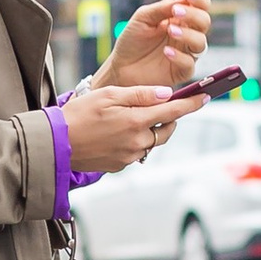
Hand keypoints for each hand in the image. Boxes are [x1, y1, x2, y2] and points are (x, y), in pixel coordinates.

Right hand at [62, 79, 206, 177]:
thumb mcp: (108, 95)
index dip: (191, 103)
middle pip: (167, 130)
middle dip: (171, 118)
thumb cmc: (78, 114)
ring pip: (151, 142)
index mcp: (135, 121)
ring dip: (151, 130)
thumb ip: (140, 94)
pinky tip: (116, 133)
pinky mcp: (119, 166)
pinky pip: (136, 152)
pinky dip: (135, 141)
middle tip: (164, 106)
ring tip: (132, 118)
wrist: (55, 143)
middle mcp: (136, 142)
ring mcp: (128, 157)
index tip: (205, 96)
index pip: (173, 110)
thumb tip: (165, 93)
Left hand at [99, 0, 211, 96]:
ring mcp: (186, 53)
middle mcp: (187, 35)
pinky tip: (166, 51)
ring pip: (201, 43)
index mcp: (181, 19)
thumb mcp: (143, 17)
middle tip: (176, 12)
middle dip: (193, 14)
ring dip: (188, 34)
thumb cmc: (132, 40)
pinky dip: (179, 57)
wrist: (120, 66)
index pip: (200, 6)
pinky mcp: (181, 72)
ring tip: (170, 31)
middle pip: (204, 22)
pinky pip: (189, 64)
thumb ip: (162, 8)